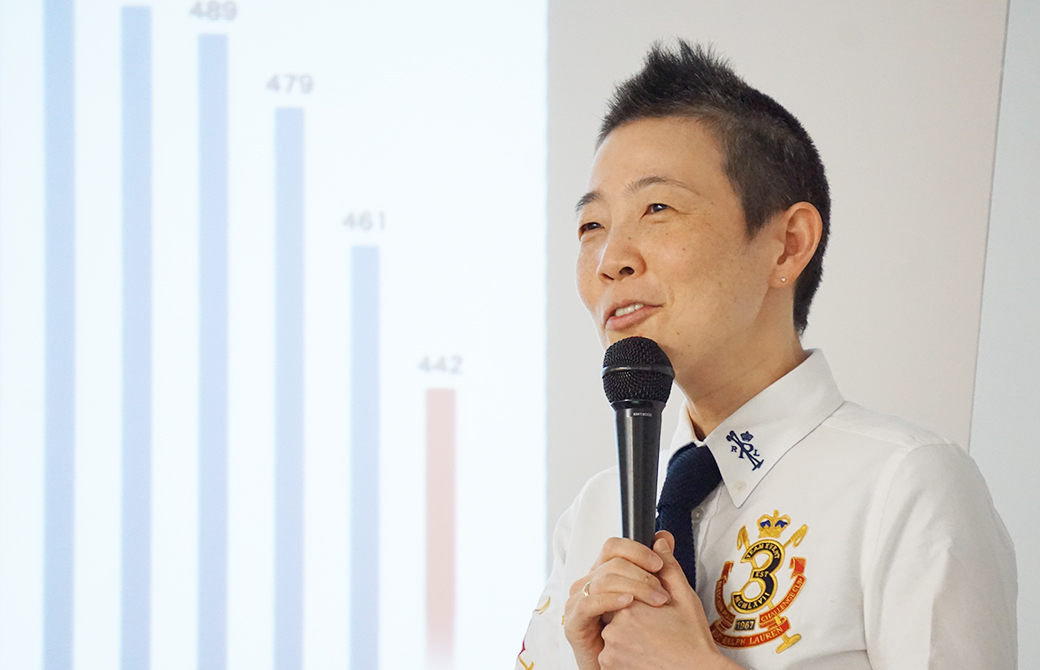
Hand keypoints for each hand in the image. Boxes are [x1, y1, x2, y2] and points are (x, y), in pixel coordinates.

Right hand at [563, 537, 671, 669]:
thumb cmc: (646, 639)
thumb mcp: (661, 597)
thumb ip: (664, 566)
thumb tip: (665, 537)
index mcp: (606, 573)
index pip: (614, 547)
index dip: (636, 550)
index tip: (658, 563)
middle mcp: (590, 583)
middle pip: (610, 562)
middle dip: (641, 574)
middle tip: (662, 591)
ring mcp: (579, 601)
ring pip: (603, 579)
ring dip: (634, 587)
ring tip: (656, 601)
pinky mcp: (575, 621)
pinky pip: (590, 603)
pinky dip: (611, 600)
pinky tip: (628, 603)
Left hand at [598, 532, 741, 669]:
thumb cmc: (692, 644)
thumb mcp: (685, 599)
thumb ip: (668, 567)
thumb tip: (659, 543)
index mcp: (630, 607)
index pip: (620, 590)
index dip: (636, 596)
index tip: (651, 608)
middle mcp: (614, 629)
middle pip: (614, 611)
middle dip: (630, 615)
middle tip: (654, 627)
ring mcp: (611, 650)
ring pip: (612, 633)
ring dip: (626, 635)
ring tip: (652, 642)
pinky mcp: (609, 667)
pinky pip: (611, 654)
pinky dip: (623, 654)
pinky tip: (645, 654)